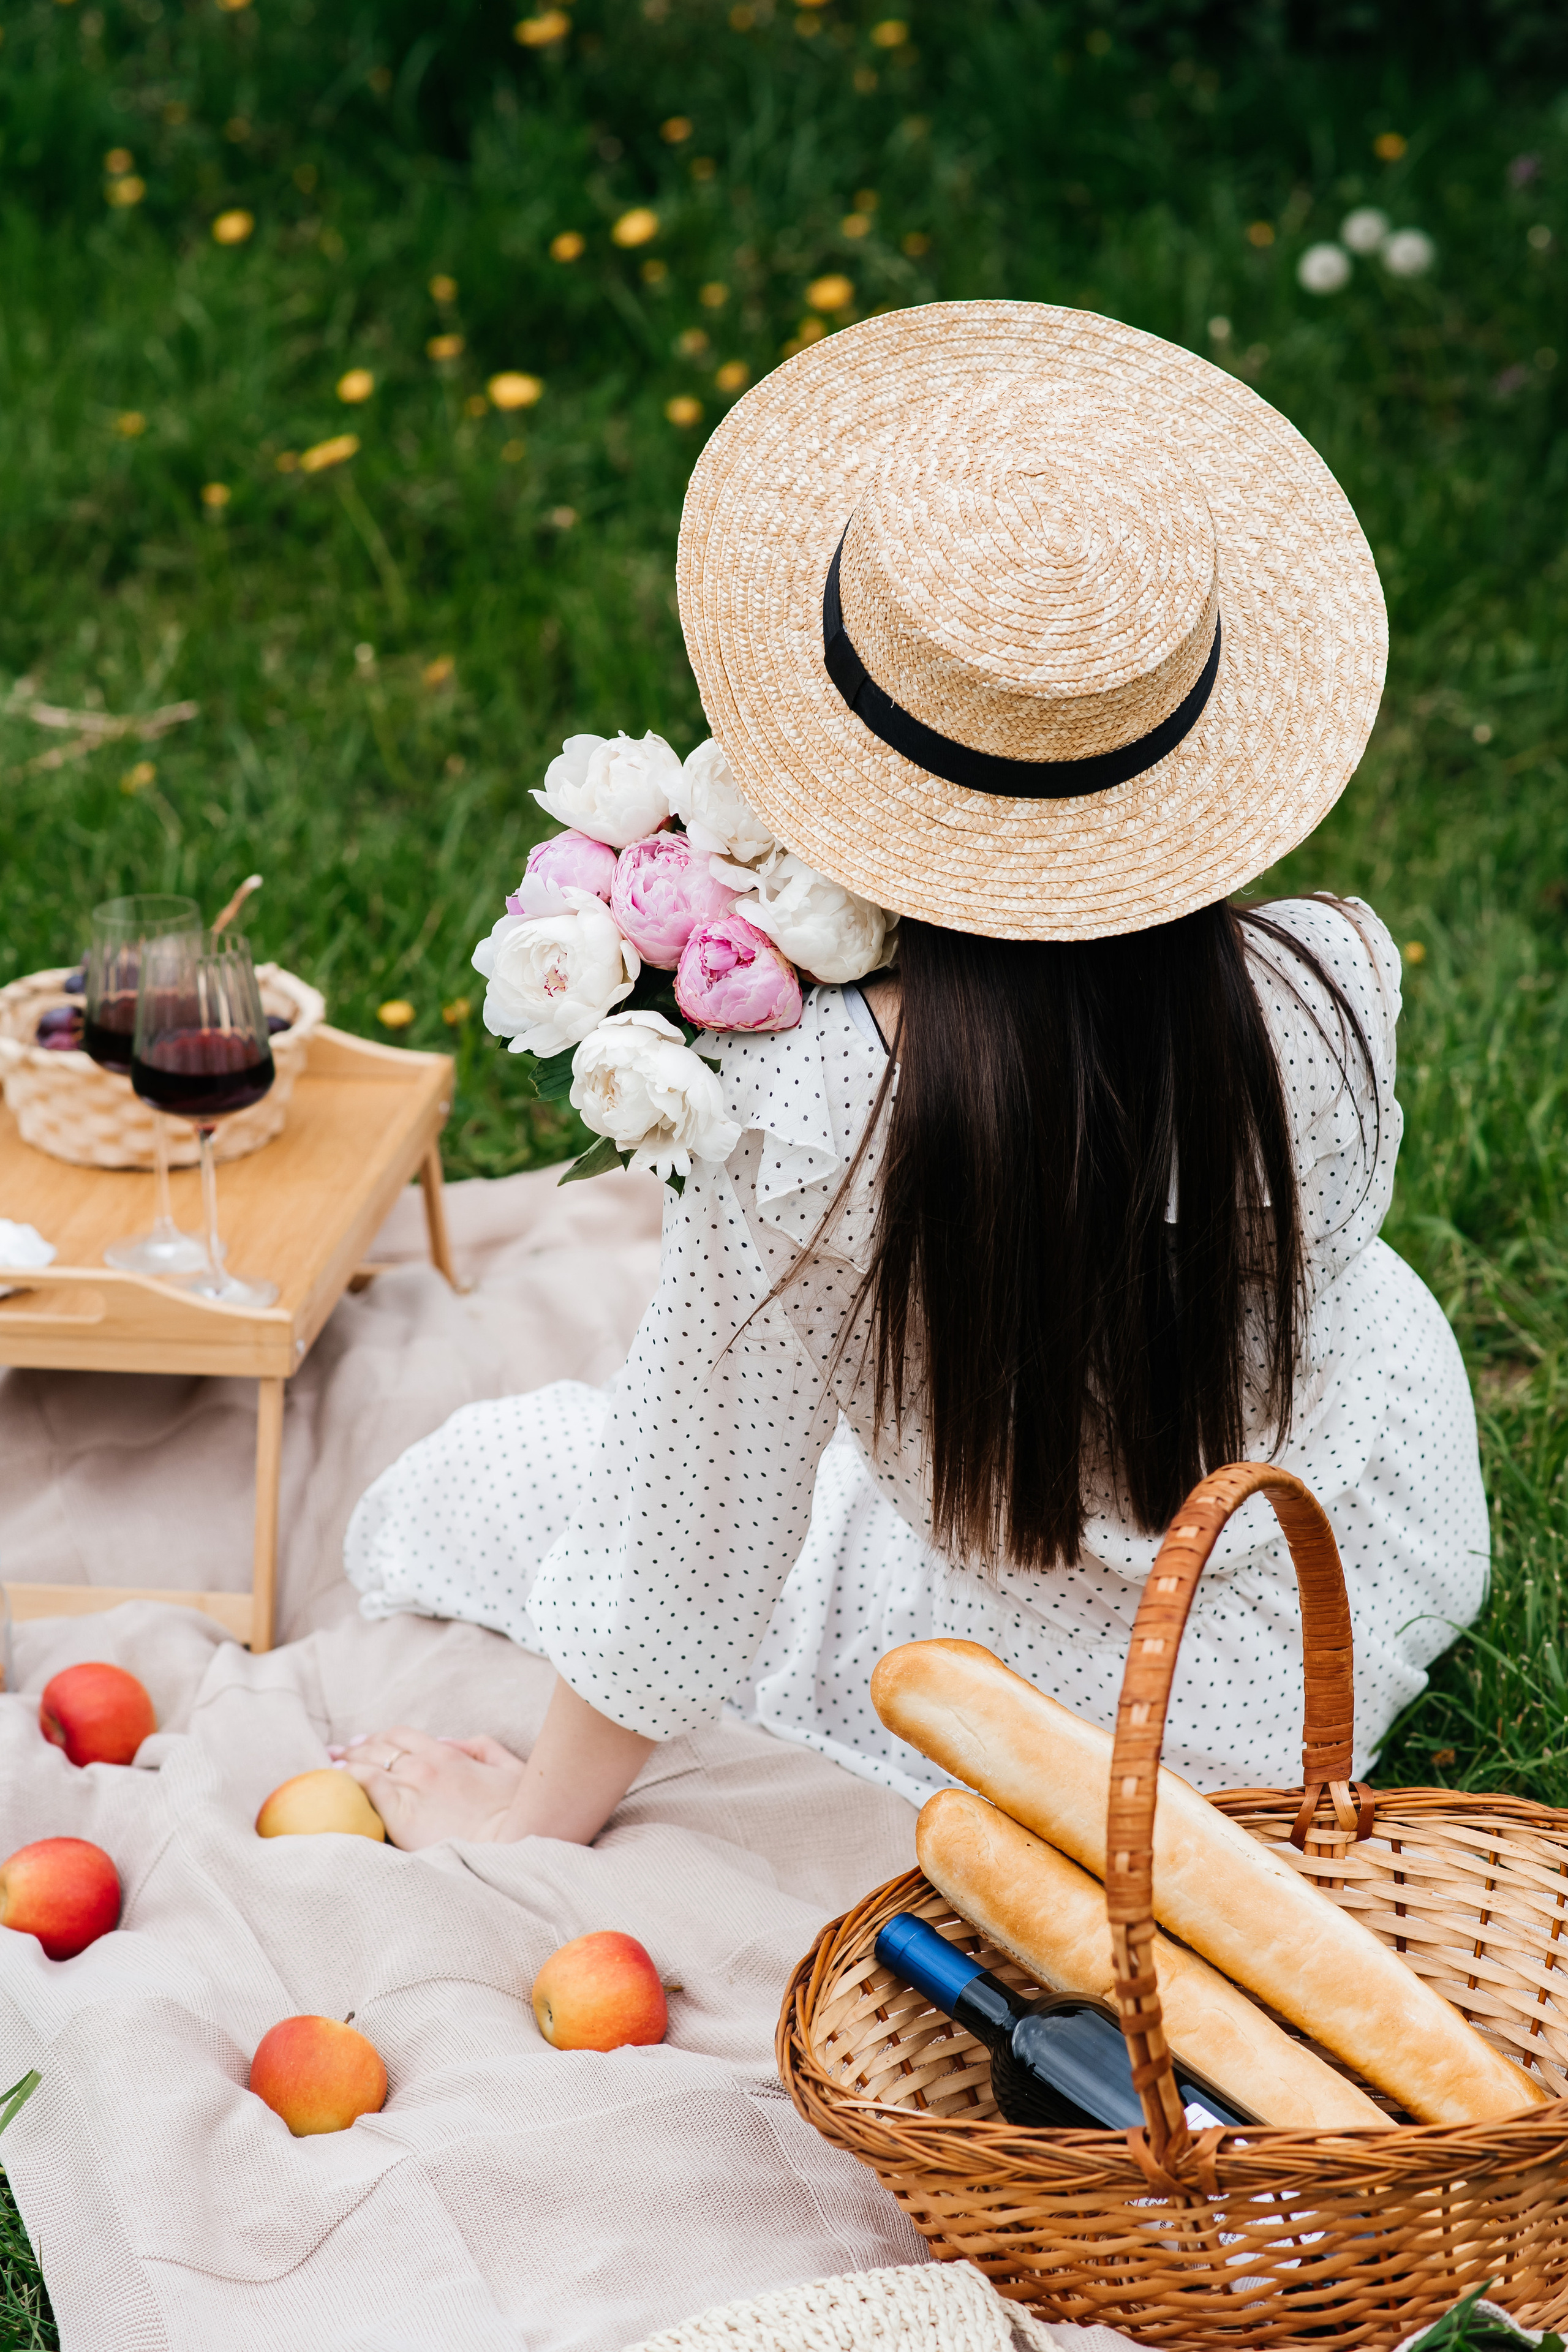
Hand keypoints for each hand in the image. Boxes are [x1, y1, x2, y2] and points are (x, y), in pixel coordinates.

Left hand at [327, 1677, 654, 1852]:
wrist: (512, 1839)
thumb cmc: (516, 1809)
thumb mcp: (508, 1767)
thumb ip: (480, 1747)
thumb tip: (449, 1741)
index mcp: (447, 1753)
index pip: (402, 1736)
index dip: (381, 1737)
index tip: (365, 1742)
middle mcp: (424, 1764)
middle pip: (379, 1747)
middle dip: (356, 1748)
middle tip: (337, 1753)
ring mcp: (411, 1787)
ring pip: (367, 1764)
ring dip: (346, 1763)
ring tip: (329, 1765)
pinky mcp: (401, 1812)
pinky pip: (366, 1788)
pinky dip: (348, 1781)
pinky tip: (336, 1782)